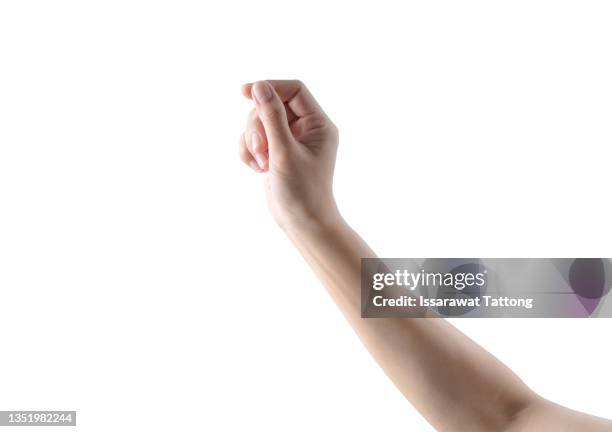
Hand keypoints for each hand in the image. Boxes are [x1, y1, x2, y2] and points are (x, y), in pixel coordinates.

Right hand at [239, 80, 339, 228]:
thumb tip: (259, 86)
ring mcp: (290, 141)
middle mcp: (306, 129)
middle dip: (258, 126)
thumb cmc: (302, 191)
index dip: (269, 87)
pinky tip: (257, 170)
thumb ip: (271, 117)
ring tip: (262, 164)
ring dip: (252, 141)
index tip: (244, 91)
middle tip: (261, 149)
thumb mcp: (284, 151)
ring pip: (259, 123)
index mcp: (318, 124)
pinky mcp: (276, 153)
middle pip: (271, 106)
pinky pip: (254, 140)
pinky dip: (250, 152)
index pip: (293, 90)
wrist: (302, 223)